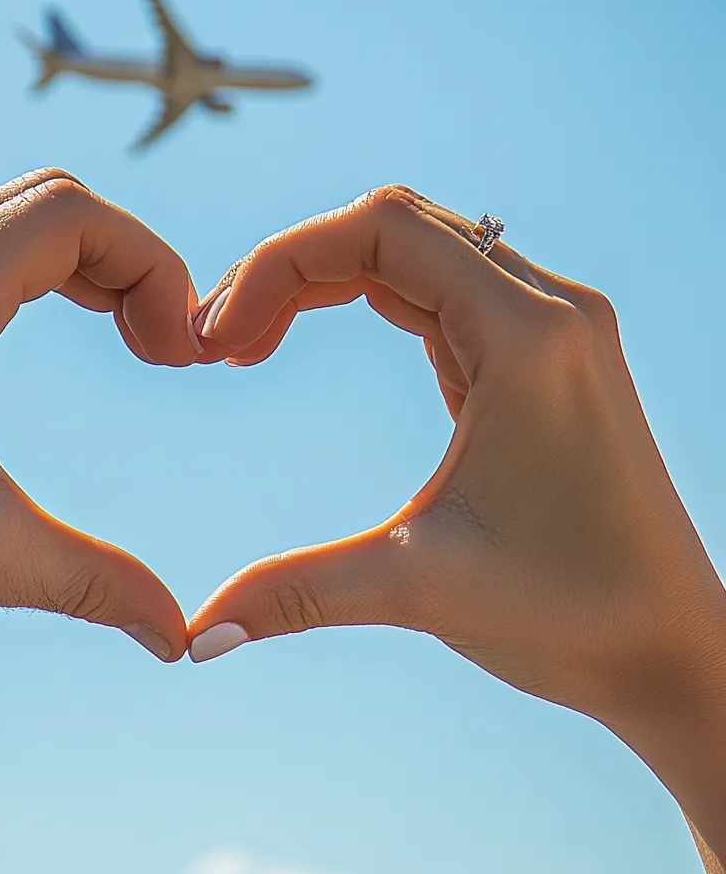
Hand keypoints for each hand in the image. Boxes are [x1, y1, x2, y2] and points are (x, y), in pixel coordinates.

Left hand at [0, 169, 199, 661]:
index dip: (151, 263)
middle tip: (157, 342)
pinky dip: (6, 272)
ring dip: (66, 264)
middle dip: (122, 261)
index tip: (173, 347)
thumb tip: (179, 636)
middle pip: (39, 203)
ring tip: (116, 331)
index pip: (70, 215)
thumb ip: (96, 583)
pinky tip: (19, 330)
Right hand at [189, 185, 725, 856]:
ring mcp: (550, 328)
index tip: (219, 340)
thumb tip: (199, 635)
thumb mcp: (422, 589)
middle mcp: (548, 309)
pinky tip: (317, 332)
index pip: (379, 229)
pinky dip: (366, 295)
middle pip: (392, 223)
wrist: (675, 650)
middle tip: (220, 341)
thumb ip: (300, 594)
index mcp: (528, 336)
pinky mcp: (541, 357)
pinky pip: (440, 289)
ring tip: (252, 341)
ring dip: (324, 276)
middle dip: (291, 265)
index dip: (280, 264)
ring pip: (415, 248)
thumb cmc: (575, 614)